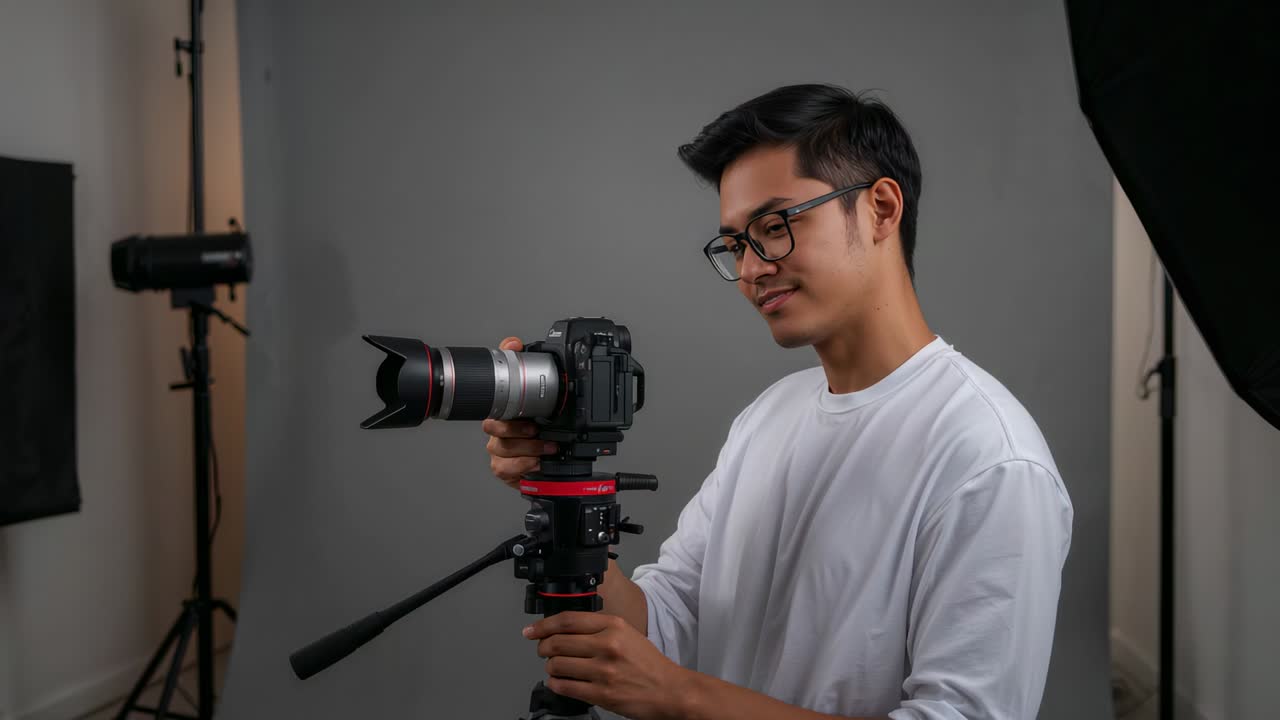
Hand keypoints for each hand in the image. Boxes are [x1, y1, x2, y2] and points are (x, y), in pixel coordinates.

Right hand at [483, 337, 557, 489]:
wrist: (538, 458)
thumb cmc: (533, 427)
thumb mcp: (534, 396)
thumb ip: (523, 365)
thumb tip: (514, 342)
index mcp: (502, 412)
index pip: (492, 404)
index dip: (502, 406)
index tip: (521, 411)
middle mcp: (497, 432)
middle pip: (494, 429)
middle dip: (517, 431)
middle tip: (536, 430)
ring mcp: (499, 451)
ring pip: (502, 449)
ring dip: (528, 449)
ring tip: (547, 448)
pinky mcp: (504, 469)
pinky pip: (504, 469)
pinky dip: (522, 466)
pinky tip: (537, 463)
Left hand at [524, 611, 692, 719]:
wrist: (670, 690)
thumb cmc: (649, 664)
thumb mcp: (628, 633)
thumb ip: (599, 628)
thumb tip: (565, 629)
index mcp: (614, 626)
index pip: (568, 620)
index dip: (544, 625)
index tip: (532, 630)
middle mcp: (608, 646)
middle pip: (557, 642)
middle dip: (543, 647)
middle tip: (542, 649)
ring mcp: (604, 671)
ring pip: (557, 665)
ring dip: (550, 667)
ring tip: (555, 668)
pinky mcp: (602, 693)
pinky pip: (565, 687)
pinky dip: (556, 684)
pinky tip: (560, 682)